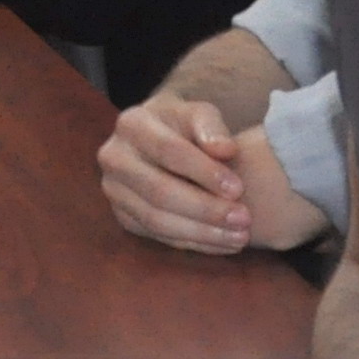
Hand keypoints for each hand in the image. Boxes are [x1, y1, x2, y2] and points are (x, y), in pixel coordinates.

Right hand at [97, 94, 321, 254]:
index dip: (203, 171)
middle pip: (159, 191)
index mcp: (132, 124)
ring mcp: (114, 191)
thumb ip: (212, 128)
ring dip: (202, 232)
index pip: (168, 150)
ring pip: (156, 220)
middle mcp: (114, 158)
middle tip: (244, 219)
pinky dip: (195, 243)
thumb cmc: (186, 127)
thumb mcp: (200, 115)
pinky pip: (159, 236)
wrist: (163, 140)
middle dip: (205, 208)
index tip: (239, 188)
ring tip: (240, 236)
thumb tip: (225, 150)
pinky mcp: (123, 217)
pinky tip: (225, 243)